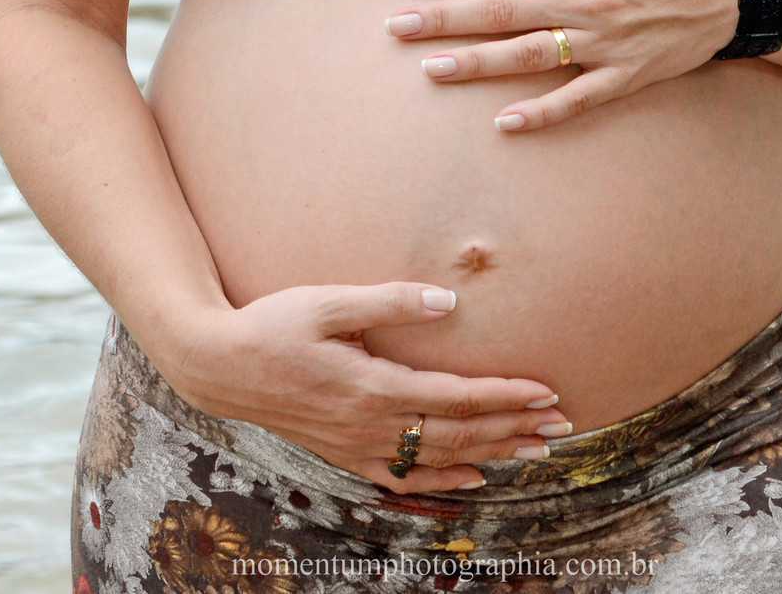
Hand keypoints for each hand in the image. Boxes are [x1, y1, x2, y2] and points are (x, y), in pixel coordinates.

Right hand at [164, 283, 570, 494]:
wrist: (218, 367)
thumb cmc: (272, 326)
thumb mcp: (327, 303)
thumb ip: (390, 302)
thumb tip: (448, 301)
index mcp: (372, 387)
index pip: (457, 396)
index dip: (506, 395)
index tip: (547, 391)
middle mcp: (371, 425)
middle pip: (460, 434)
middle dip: (515, 428)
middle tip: (563, 424)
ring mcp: (358, 446)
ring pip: (440, 458)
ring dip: (493, 454)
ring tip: (537, 450)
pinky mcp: (345, 454)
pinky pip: (404, 477)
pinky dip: (444, 480)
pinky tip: (474, 479)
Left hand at [386, 0, 741, 130]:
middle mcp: (581, 0)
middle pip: (501, 10)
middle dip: (445, 19)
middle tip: (398, 28)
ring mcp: (602, 42)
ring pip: (528, 55)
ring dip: (478, 63)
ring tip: (432, 70)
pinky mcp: (623, 75)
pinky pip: (578, 98)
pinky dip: (543, 112)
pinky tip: (505, 123)